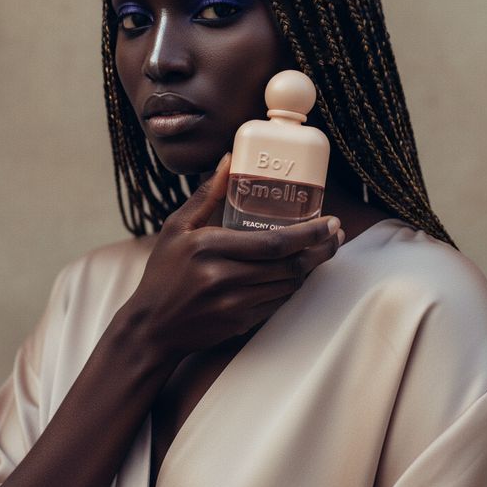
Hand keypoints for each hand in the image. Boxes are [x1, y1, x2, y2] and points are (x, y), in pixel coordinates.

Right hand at [127, 153, 343, 359]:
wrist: (151, 327)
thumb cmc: (163, 272)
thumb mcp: (177, 227)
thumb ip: (207, 194)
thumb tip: (229, 159)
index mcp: (210, 248)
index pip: (273, 242)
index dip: (308, 233)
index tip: (330, 221)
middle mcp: (225, 278)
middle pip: (289, 265)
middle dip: (319, 250)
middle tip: (336, 235)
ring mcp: (234, 304)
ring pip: (288, 285)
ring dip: (309, 268)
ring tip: (323, 249)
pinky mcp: (240, 323)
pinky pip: (278, 303)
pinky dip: (292, 286)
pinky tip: (298, 272)